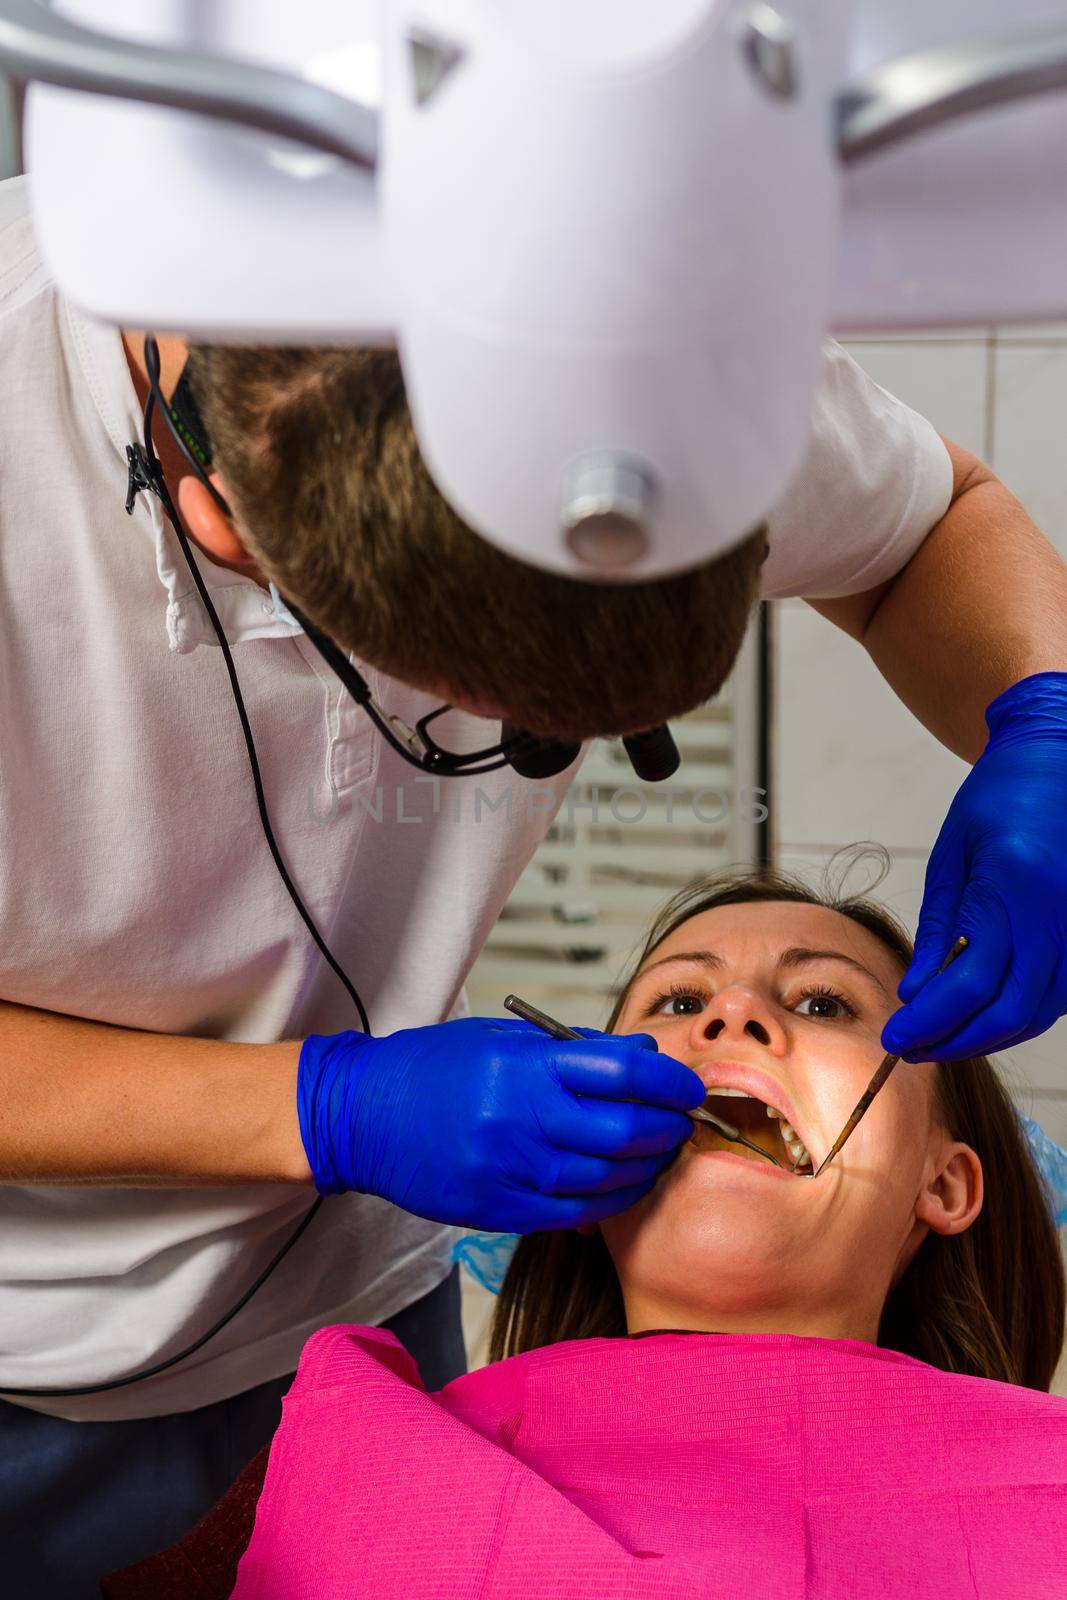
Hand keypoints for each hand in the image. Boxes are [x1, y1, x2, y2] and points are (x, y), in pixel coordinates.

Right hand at [297, 1017, 704, 1232]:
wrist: (362, 1115)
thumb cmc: (436, 1069)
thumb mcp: (504, 1038)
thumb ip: (576, 1050)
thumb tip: (645, 1060)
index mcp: (523, 1065)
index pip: (623, 1073)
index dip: (670, 1083)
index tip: (688, 1088)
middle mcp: (519, 1116)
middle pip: (624, 1129)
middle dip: (667, 1128)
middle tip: (682, 1123)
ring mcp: (507, 1167)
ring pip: (605, 1177)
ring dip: (646, 1168)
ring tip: (660, 1155)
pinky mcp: (496, 1209)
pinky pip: (573, 1212)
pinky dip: (610, 1201)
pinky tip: (625, 1186)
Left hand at [882, 672, 1066, 1060]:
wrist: (1055, 758)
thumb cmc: (997, 801)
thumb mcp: (953, 859)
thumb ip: (939, 931)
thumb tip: (916, 995)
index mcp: (1014, 889)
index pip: (969, 984)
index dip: (930, 1022)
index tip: (894, 1038)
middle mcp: (1058, 916)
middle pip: (1008, 1011)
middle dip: (955, 1041)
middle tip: (911, 1049)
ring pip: (1037, 1012)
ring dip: (986, 1035)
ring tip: (938, 1038)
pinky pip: (1055, 996)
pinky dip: (1016, 1015)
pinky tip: (978, 1016)